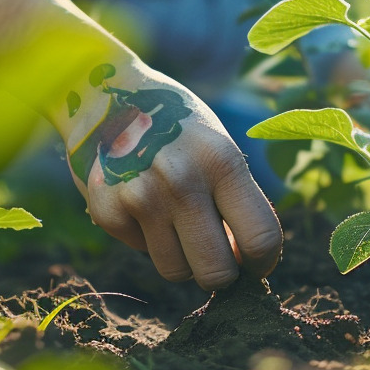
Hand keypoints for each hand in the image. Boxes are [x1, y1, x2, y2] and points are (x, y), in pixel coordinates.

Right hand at [65, 69, 282, 289]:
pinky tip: (140, 202)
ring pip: (176, 272)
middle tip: (215, 256)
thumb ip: (234, 201)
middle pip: (217, 272)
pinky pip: (141, 250)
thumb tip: (242, 264)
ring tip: (175, 221)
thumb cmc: (176, 128)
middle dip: (222, 273)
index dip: (262, 261)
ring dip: (182, 258)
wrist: (106, 95)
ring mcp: (140, 197)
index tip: (255, 262)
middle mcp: (182, 180)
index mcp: (221, 161)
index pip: (260, 238)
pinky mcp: (106, 210)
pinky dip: (146, 237)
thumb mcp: (216, 148)